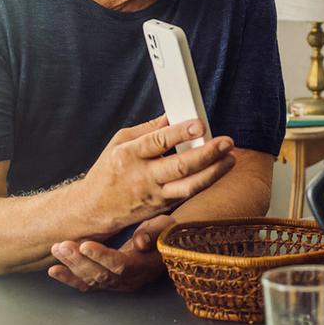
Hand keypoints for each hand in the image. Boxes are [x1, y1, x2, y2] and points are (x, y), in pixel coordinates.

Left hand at [48, 215, 173, 291]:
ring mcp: (117, 284)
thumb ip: (153, 233)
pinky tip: (54, 270)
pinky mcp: (108, 282)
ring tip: (57, 250)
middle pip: (101, 275)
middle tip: (62, 246)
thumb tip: (140, 242)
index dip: (102, 257)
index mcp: (144, 266)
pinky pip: (87, 284)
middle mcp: (129, 280)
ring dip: (71, 266)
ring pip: (91, 280)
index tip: (85, 245)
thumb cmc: (165, 232)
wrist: (166, 243)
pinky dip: (69, 278)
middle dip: (79, 261)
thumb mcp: (165, 227)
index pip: (120, 265)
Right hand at [83, 115, 234, 226]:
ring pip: (189, 187)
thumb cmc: (108, 172)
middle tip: (227, 142)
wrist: (93, 209)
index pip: (158, 142)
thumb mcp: (119, 142)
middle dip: (207, 154)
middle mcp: (142, 177)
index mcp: (128, 155)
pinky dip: (206, 181)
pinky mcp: (162, 207)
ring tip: (230, 159)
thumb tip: (174, 115)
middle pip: (179, 167)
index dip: (181, 133)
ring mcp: (154, 195)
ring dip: (213, 173)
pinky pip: (188, 194)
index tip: (200, 124)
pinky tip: (219, 170)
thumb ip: (148, 129)